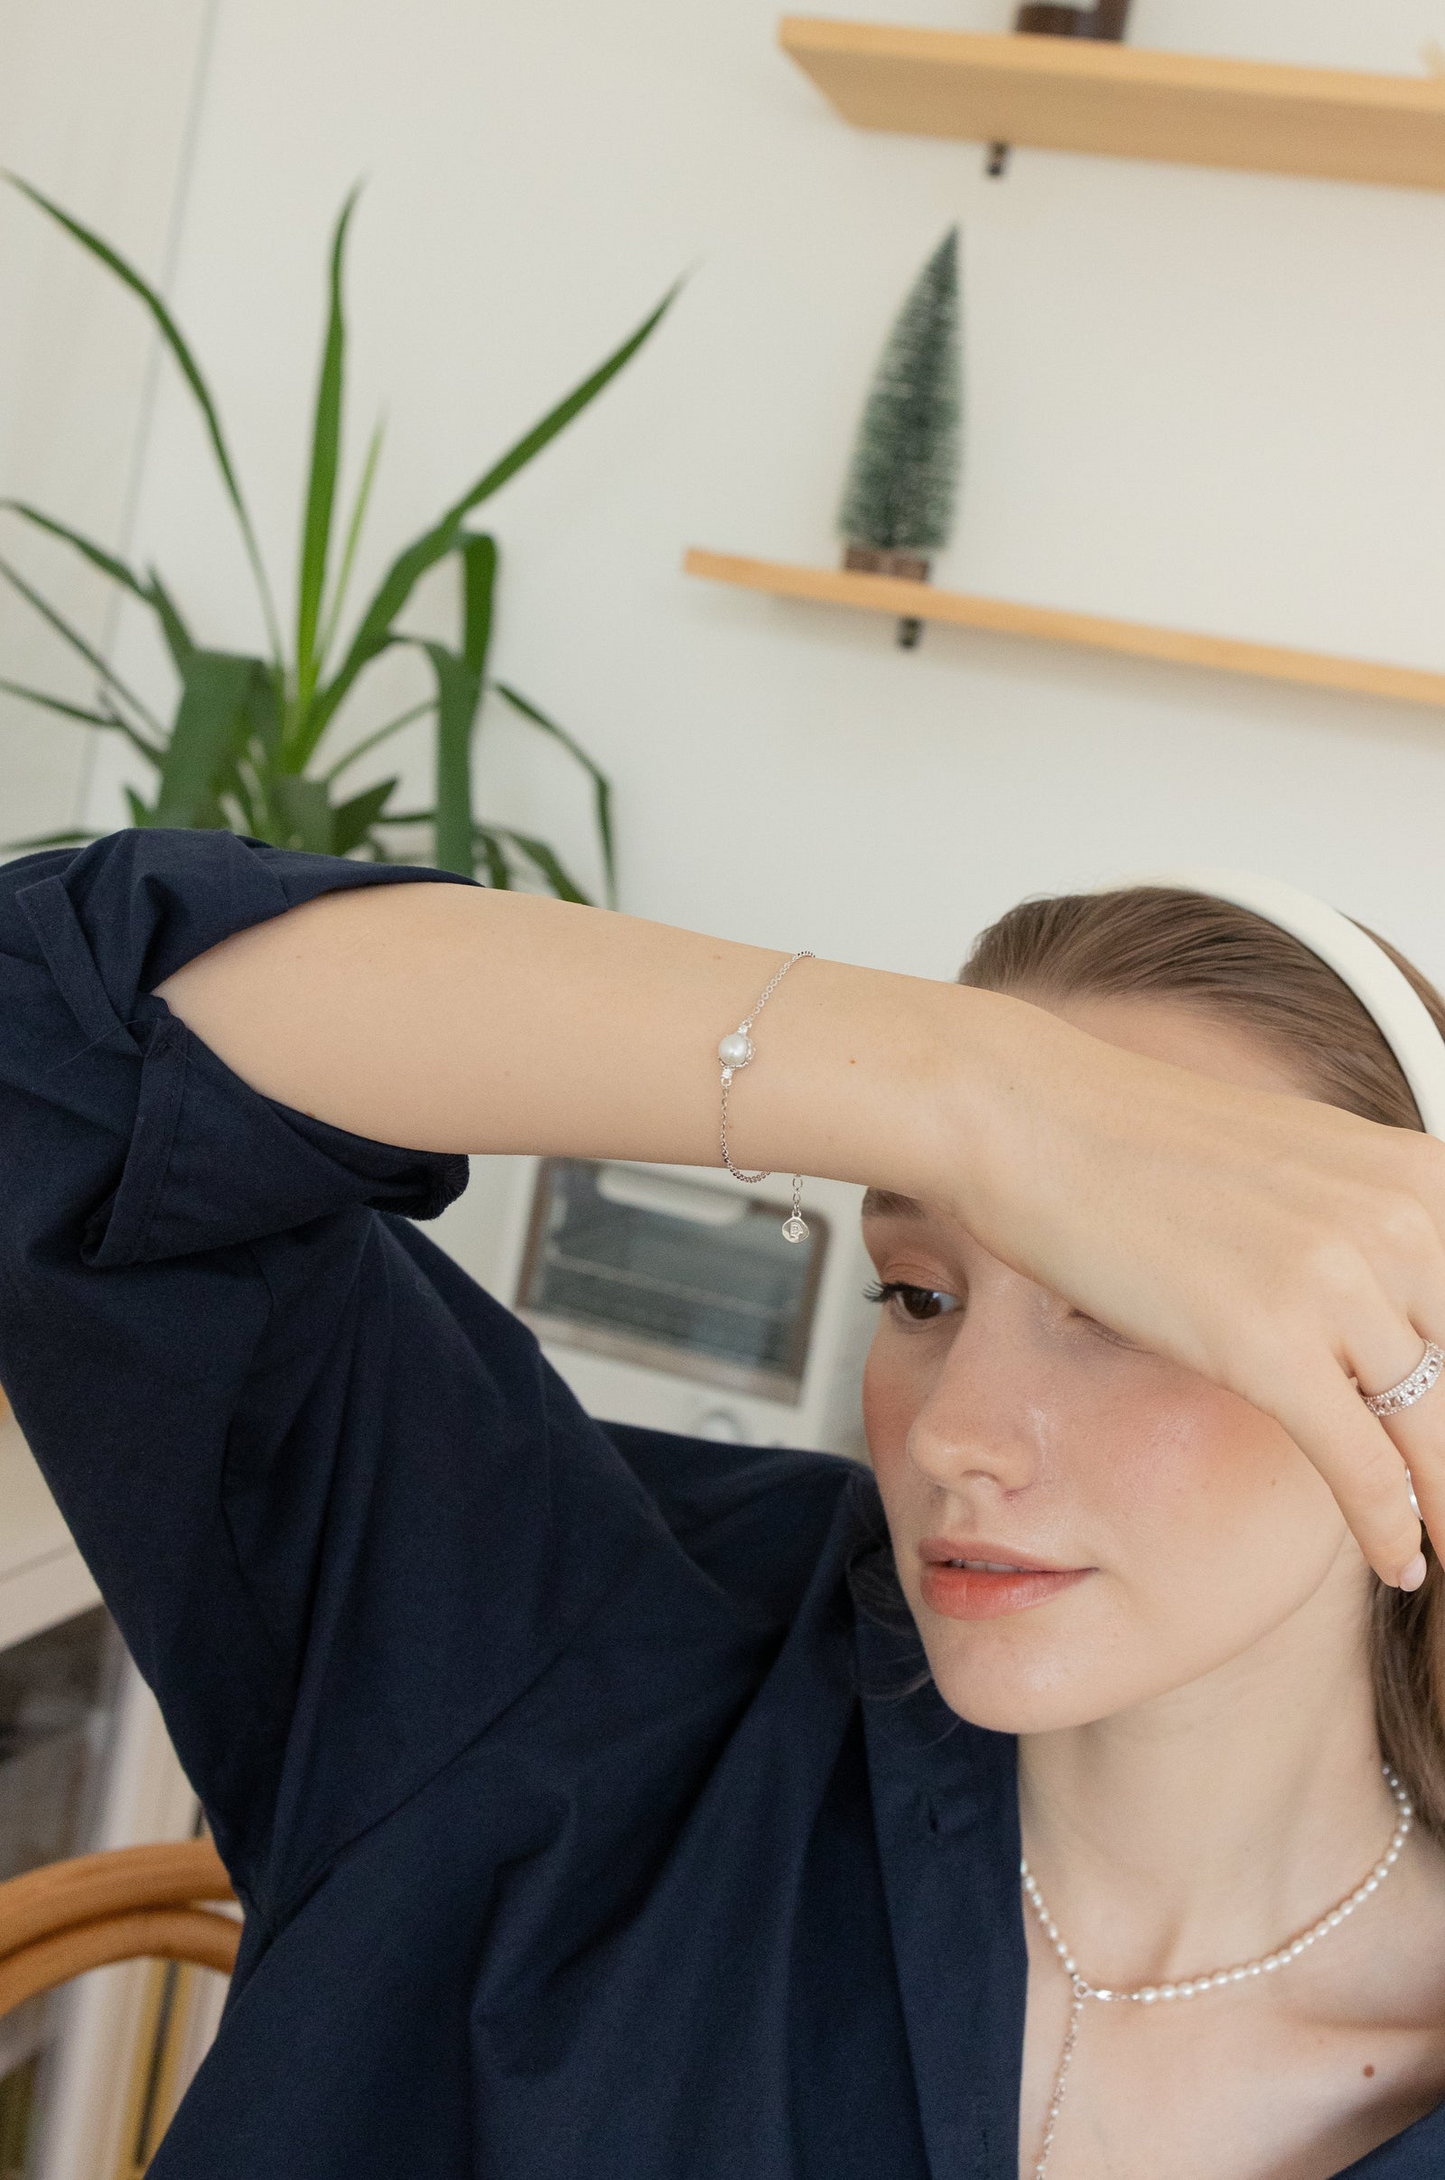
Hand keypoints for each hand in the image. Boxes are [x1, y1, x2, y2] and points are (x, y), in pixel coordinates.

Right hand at [949, 993, 1444, 1588]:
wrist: (1028, 1117)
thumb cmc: (1138, 1140)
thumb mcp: (1295, 1163)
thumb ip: (1368, 1225)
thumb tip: (1400, 1287)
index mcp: (1416, 1175)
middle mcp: (1399, 1220)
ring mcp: (1334, 1279)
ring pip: (1433, 1431)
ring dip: (1444, 1502)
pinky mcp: (1267, 1338)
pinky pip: (1362, 1463)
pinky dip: (1390, 1524)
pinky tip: (1402, 1561)